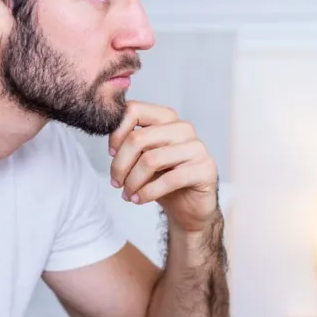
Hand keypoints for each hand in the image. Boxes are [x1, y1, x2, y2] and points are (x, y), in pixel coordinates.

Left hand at [108, 101, 218, 233]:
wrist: (189, 205)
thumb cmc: (162, 177)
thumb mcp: (141, 157)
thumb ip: (129, 144)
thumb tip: (112, 147)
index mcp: (165, 118)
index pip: (133, 110)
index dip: (116, 133)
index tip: (111, 153)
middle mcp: (182, 128)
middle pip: (138, 139)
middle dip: (120, 164)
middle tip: (115, 183)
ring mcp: (196, 147)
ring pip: (150, 160)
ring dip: (132, 181)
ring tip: (127, 193)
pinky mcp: (205, 169)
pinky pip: (169, 180)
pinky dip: (147, 192)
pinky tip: (139, 199)